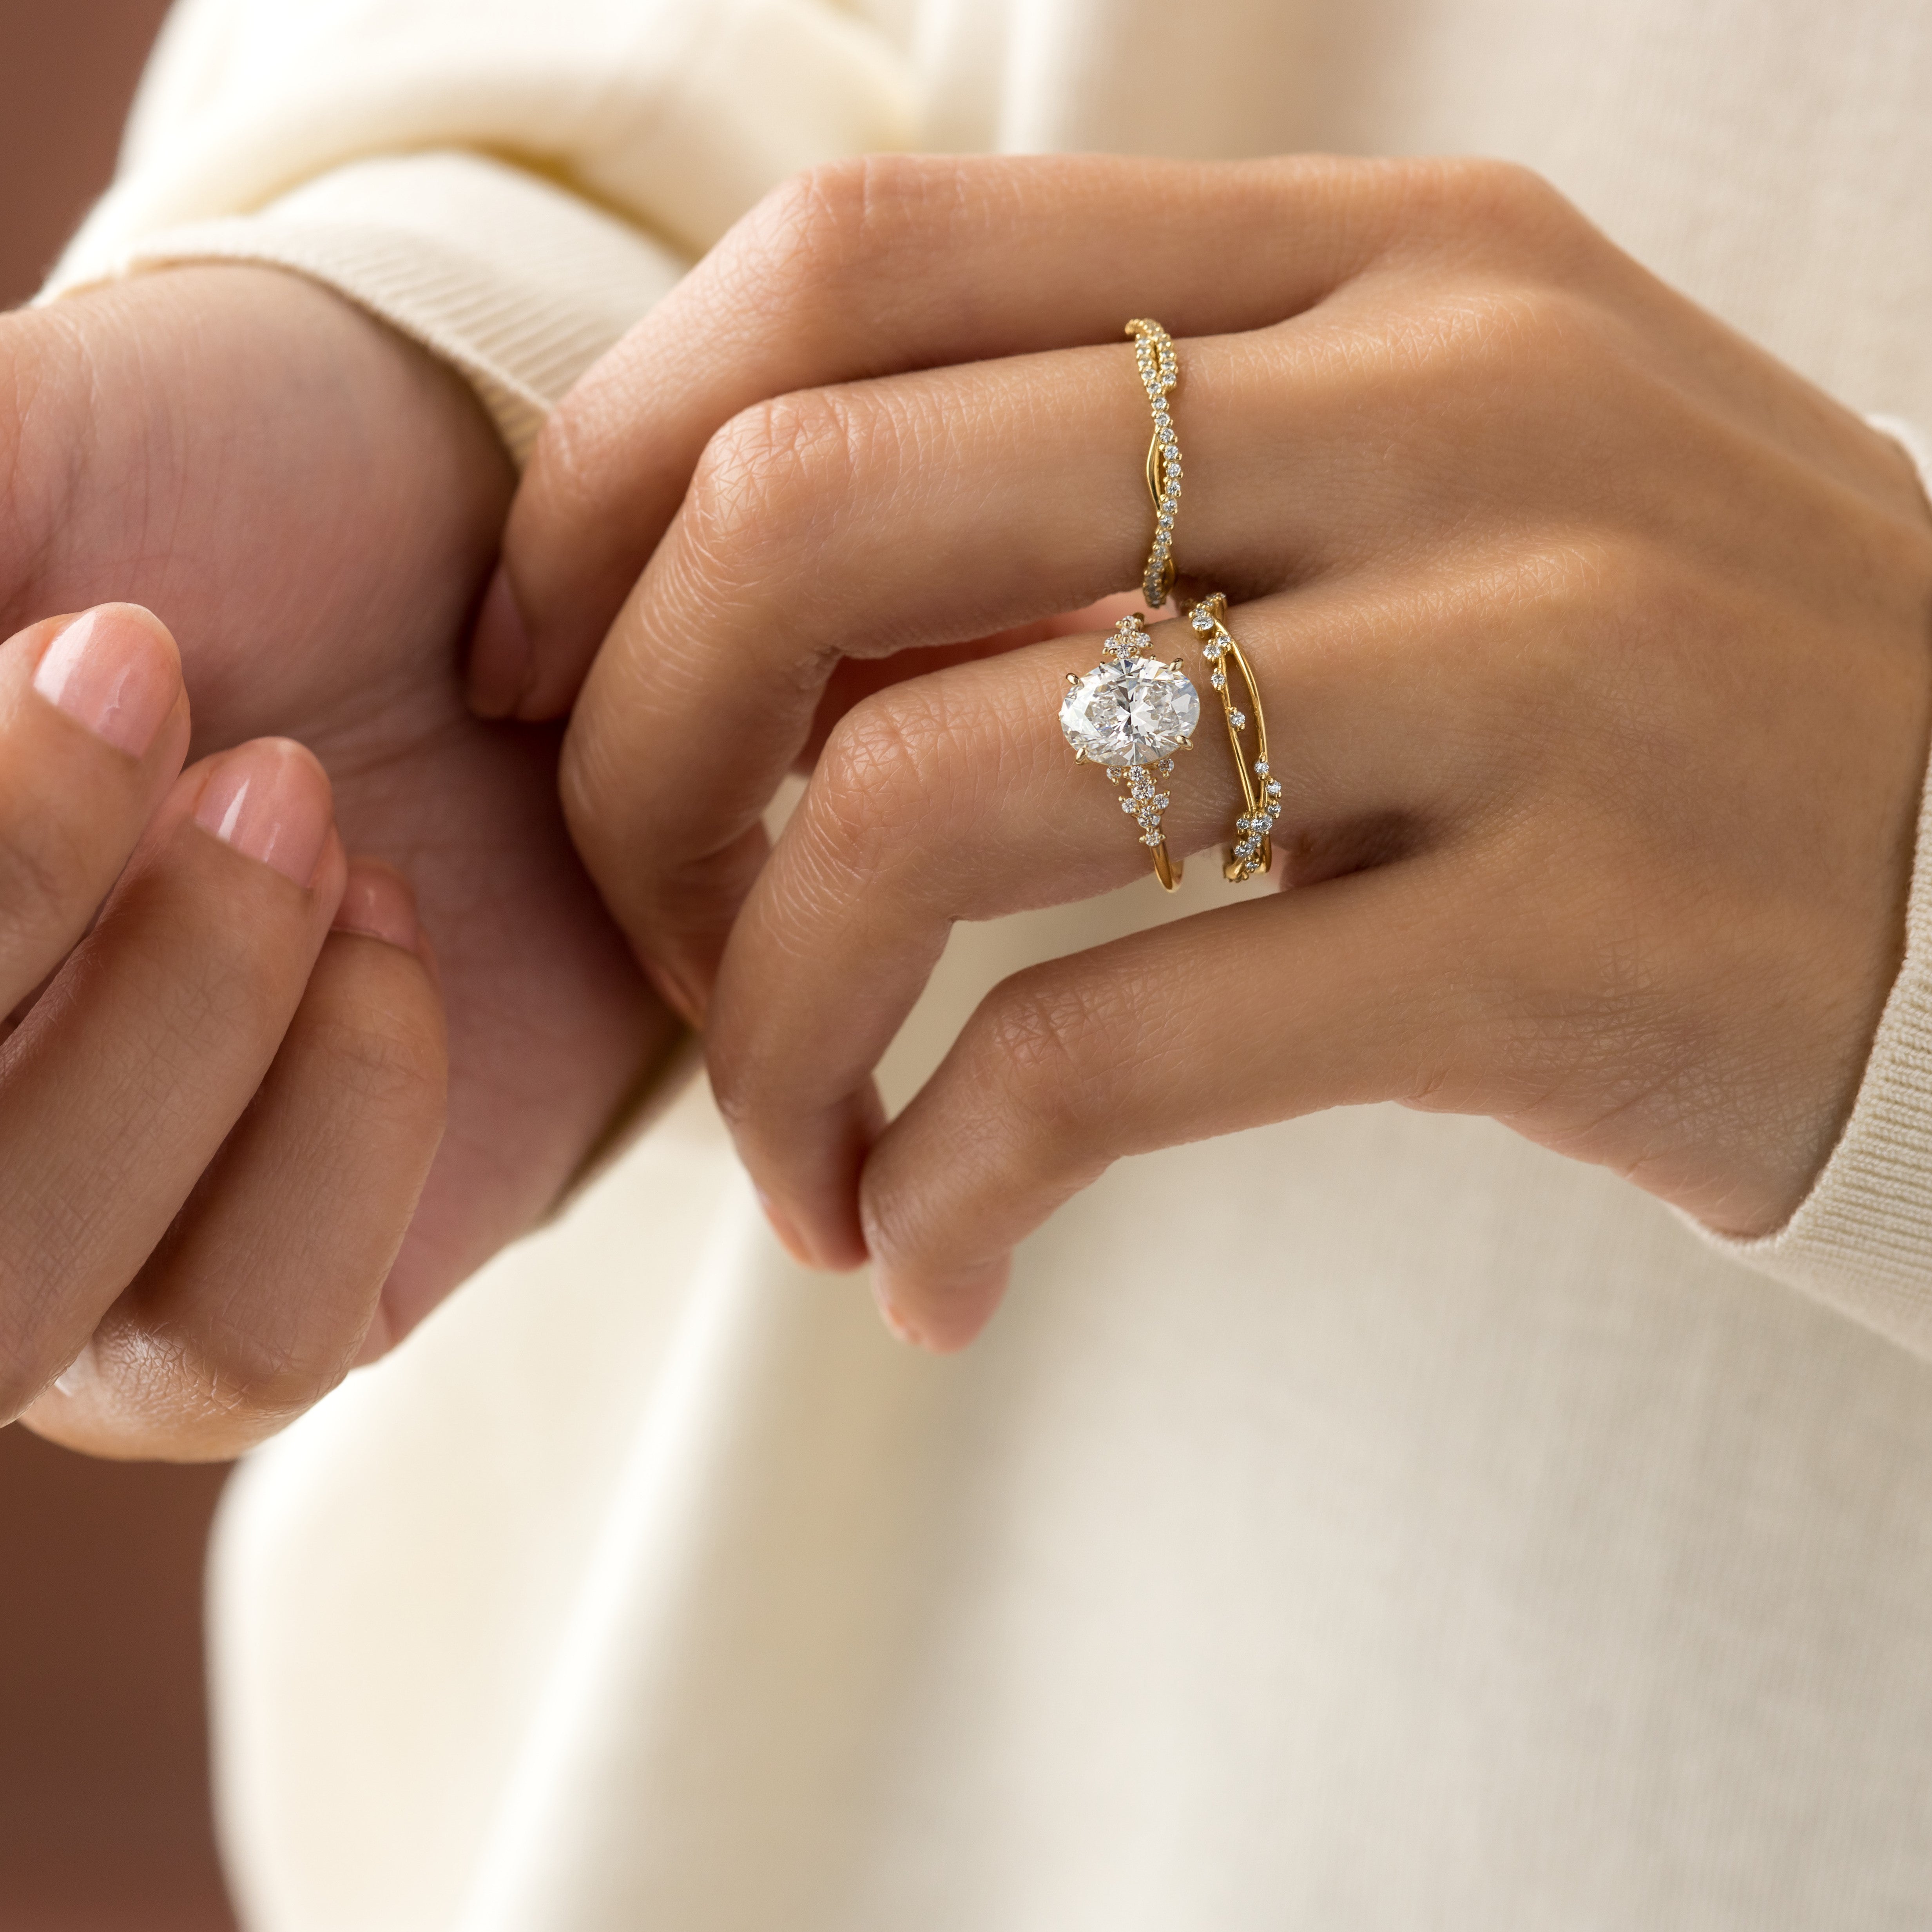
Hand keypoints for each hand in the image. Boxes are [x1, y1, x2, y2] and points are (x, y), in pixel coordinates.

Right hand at [2, 268, 673, 1451]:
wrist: (476, 551)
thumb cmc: (222, 476)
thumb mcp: (29, 451)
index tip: (87, 633)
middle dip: (19, 916)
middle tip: (214, 727)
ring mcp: (84, 1238)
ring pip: (21, 1307)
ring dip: (183, 1021)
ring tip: (313, 815)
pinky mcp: (297, 1284)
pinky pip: (255, 1338)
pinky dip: (337, 1119)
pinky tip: (396, 931)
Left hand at [493, 156, 1931, 1347]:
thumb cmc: (1652, 686)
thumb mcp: (1423, 484)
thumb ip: (1134, 473)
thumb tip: (759, 585)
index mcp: (1375, 263)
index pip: (858, 264)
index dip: (615, 469)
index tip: (544, 671)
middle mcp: (1444, 414)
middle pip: (827, 517)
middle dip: (643, 767)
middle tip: (651, 942)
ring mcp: (1525, 670)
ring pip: (931, 802)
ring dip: (771, 1022)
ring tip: (790, 1154)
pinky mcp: (1564, 939)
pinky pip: (1116, 1053)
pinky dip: (957, 1179)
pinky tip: (932, 1265)